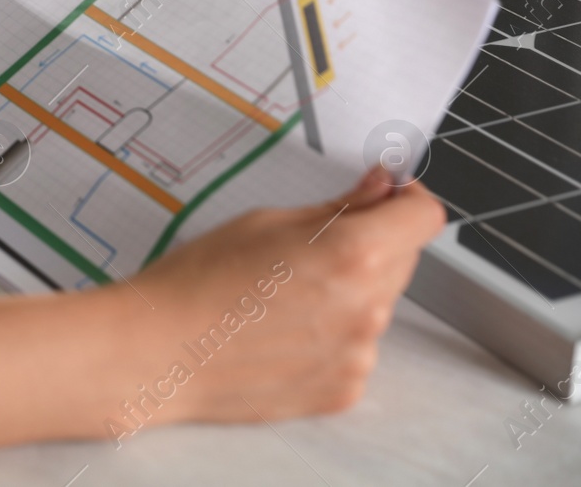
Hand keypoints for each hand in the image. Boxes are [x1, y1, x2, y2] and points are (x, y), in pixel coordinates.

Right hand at [0, 168, 445, 457]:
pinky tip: (278, 331)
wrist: (156, 351)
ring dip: (348, 293)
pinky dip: (329, 336)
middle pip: (401, 261)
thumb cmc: (196, 280)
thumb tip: (381, 189)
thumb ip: (337, 208)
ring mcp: (358, 355)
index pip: (424, 218)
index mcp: (354, 253)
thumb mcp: (264, 221)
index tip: (384, 198)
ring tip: (280, 296)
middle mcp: (368, 307)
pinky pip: (354, 349)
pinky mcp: (342, 390)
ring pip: (375, 306)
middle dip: (369, 244)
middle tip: (306, 247)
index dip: (406, 200)